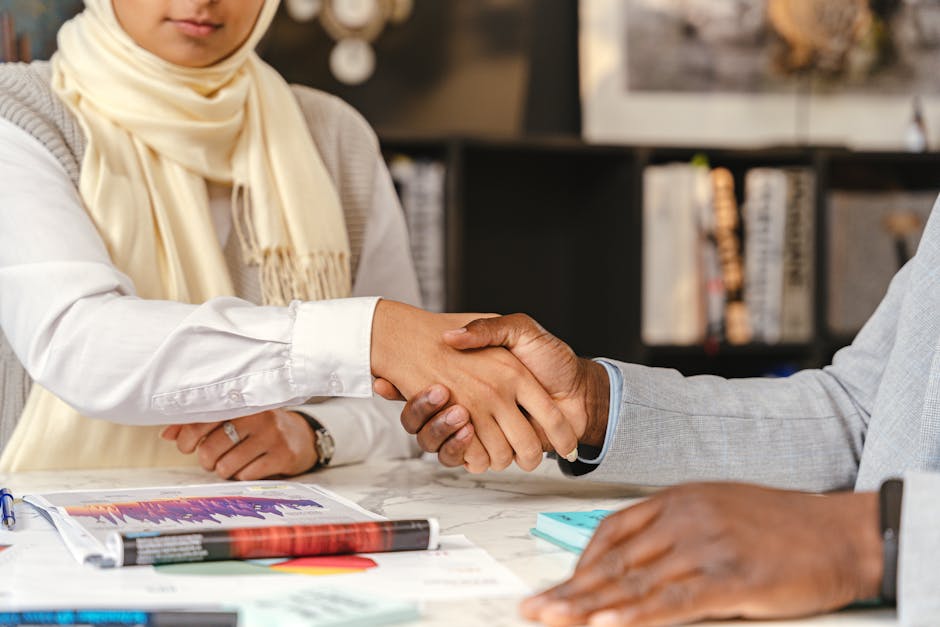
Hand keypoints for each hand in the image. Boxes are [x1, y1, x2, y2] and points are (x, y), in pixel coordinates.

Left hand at [160, 409, 317, 479]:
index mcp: (241, 401)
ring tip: (232, 462)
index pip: (202, 419)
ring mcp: (272, 435)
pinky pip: (246, 476)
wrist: (301, 437)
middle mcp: (257, 415)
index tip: (187, 446)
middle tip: (213, 458)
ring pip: (227, 466)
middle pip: (211, 448)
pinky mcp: (282, 455)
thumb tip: (166, 434)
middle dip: (207, 459)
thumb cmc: (257, 427)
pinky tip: (250, 466)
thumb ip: (199, 422)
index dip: (187, 438)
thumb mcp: (233, 418)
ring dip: (224, 470)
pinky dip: (242, 476)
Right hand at [370, 301, 578, 472]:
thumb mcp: (520, 329)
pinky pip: (464, 458)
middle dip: (422, 413)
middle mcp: (470, 403)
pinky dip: (463, 452)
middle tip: (435, 395)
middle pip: (424, 418)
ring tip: (458, 415)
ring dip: (442, 432)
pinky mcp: (493, 449)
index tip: (387, 381)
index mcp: (471, 376)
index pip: (422, 387)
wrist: (582, 392)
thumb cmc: (553, 359)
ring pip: (439, 440)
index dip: (405, 388)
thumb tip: (450, 336)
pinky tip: (469, 434)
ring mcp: (481, 427)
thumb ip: (486, 328)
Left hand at [520, 483, 882, 626]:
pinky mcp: (733, 578)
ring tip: (553, 621)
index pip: (612, 531)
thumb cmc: (783, 525)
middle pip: (614, 560)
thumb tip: (634, 564)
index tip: (557, 587)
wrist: (844, 531)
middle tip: (532, 608)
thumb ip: (675, 530)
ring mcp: (707, 546)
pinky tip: (609, 624)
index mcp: (677, 499)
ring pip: (636, 582)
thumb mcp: (719, 510)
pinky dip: (639, 615)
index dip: (580, 564)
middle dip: (570, 589)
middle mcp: (684, 518)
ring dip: (589, 606)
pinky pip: (676, 601)